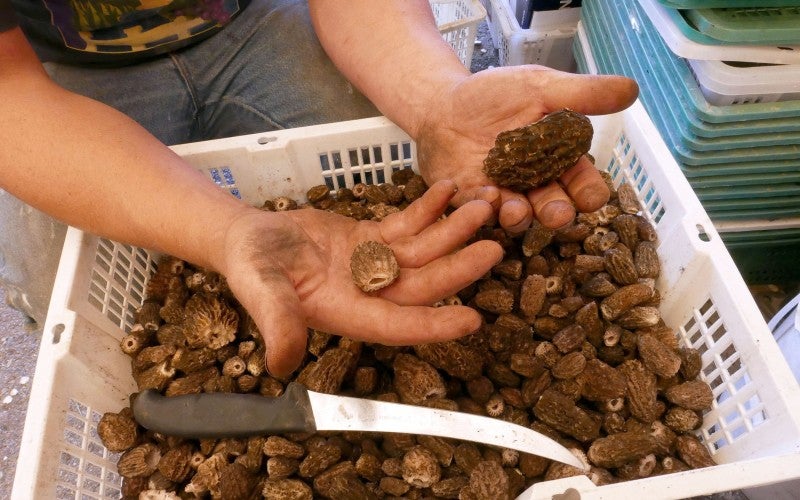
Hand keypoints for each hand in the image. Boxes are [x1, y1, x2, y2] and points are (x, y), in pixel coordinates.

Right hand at [219, 180, 502, 376]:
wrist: (248, 238)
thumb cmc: (250, 266)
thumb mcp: (259, 290)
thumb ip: (276, 322)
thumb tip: (281, 365)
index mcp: (349, 313)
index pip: (399, 324)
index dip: (434, 325)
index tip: (473, 320)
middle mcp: (369, 293)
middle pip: (423, 283)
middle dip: (459, 267)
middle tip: (494, 248)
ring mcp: (374, 265)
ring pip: (423, 250)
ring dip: (453, 229)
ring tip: (482, 206)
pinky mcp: (372, 239)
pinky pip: (407, 224)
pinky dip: (428, 209)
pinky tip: (448, 190)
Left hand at [415, 66, 638, 232]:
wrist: (443, 103)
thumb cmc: (495, 96)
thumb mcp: (539, 87)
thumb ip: (581, 94)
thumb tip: (633, 89)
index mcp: (559, 160)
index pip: (583, 184)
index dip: (590, 192)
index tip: (591, 196)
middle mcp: (535, 184)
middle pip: (554, 208)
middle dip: (558, 213)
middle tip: (557, 214)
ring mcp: (503, 195)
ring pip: (519, 217)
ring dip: (520, 216)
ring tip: (517, 208)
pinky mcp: (470, 201)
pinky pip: (480, 212)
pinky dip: (483, 207)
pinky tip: (485, 194)